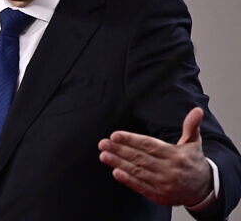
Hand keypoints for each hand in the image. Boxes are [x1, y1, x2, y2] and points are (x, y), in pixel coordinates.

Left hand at [98, 107, 212, 205]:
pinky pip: (141, 186)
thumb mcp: (194, 143)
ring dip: (118, 163)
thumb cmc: (193, 162)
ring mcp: (164, 184)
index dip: (131, 140)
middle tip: (102, 144)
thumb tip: (197, 110)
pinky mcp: (159, 195)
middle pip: (140, 158)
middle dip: (119, 150)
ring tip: (103, 156)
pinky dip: (128, 180)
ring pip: (138, 171)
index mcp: (175, 155)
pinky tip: (116, 172)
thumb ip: (191, 127)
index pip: (149, 145)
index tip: (115, 135)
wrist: (204, 189)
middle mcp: (169, 169)